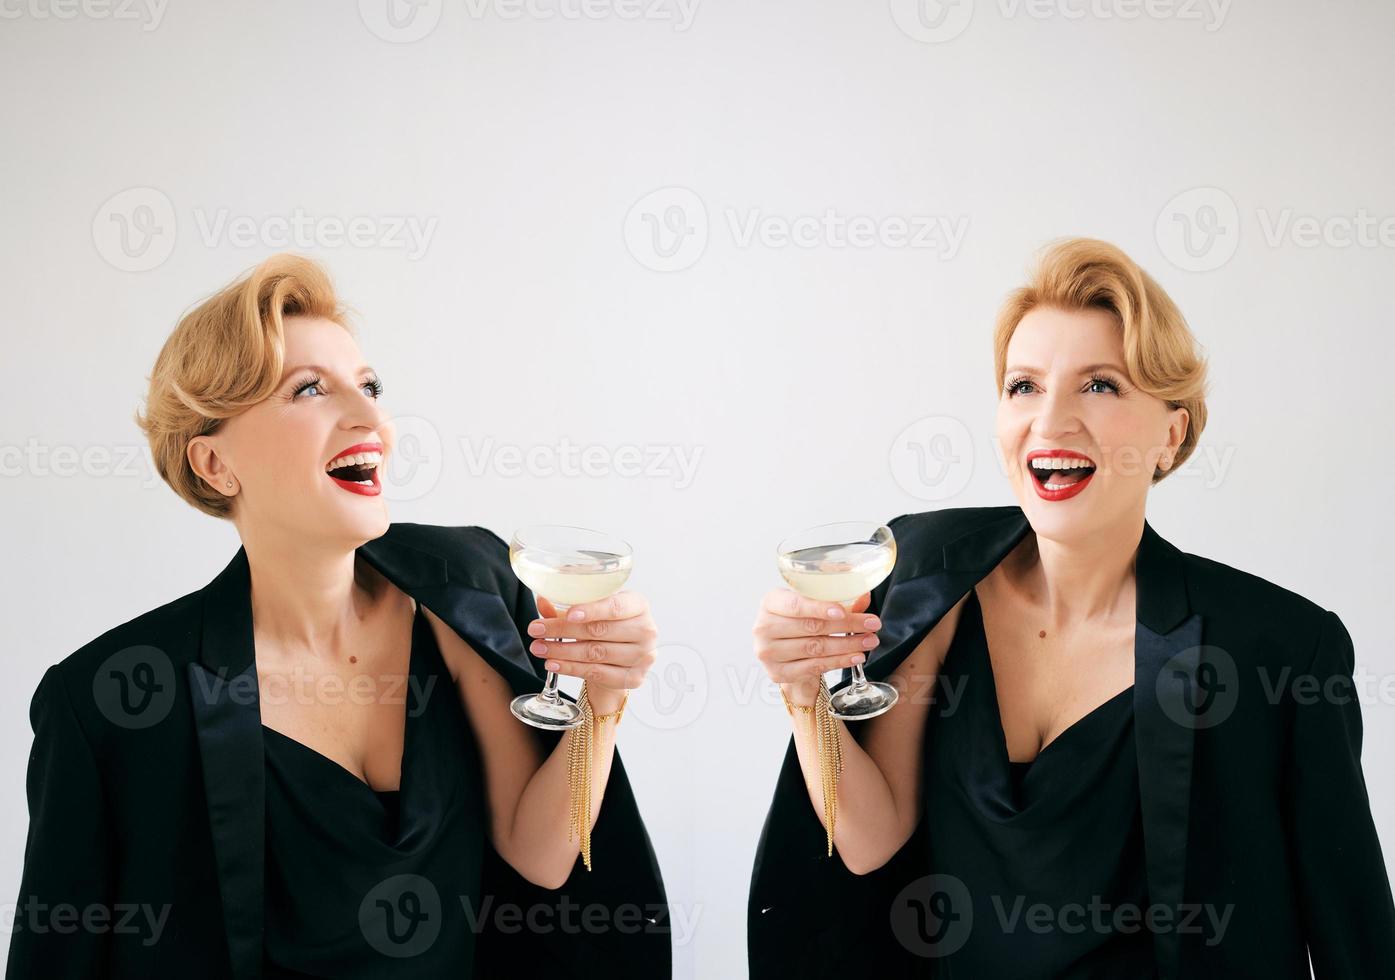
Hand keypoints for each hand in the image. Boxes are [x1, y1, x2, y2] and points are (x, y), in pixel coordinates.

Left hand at [525, 592, 658, 703]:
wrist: (621, 659)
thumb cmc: (607, 628)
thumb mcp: (592, 612)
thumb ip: (567, 607)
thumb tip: (542, 601)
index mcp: (639, 605)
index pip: (616, 607)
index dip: (592, 610)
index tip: (569, 613)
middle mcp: (646, 630)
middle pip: (600, 631)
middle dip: (563, 630)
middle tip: (536, 630)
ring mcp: (643, 656)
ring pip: (596, 653)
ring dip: (562, 652)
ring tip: (539, 648)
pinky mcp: (634, 678)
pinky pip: (597, 673)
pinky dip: (571, 668)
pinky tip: (553, 664)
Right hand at [753, 589, 881, 705]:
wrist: (785, 653)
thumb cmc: (800, 623)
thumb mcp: (813, 606)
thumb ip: (838, 600)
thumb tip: (864, 597)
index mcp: (770, 602)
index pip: (795, 605)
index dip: (819, 608)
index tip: (843, 611)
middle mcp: (763, 627)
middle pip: (811, 627)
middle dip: (846, 625)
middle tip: (872, 624)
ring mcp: (768, 652)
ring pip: (815, 648)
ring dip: (847, 645)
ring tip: (870, 641)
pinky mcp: (778, 673)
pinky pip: (814, 667)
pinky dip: (838, 662)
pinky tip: (856, 656)